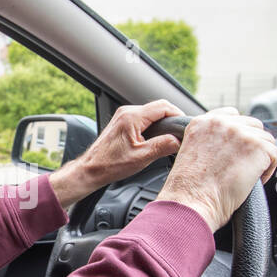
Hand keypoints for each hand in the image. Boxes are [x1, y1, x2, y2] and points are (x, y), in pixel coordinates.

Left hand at [48, 100, 187, 207]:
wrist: (91, 169)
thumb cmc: (110, 165)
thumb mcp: (142, 157)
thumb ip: (163, 146)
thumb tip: (178, 140)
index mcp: (132, 117)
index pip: (163, 107)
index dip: (178, 115)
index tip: (184, 126)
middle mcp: (127, 112)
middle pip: (158, 107)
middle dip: (171, 118)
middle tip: (180, 132)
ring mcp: (123, 116)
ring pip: (151, 113)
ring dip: (162, 122)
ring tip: (170, 136)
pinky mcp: (122, 122)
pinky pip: (143, 118)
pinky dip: (152, 125)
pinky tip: (156, 138)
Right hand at [155, 107, 276, 231]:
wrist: (191, 203)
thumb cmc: (188, 191)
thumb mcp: (190, 154)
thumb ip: (209, 142)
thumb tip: (230, 148)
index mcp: (202, 123)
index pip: (232, 116)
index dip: (239, 134)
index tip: (237, 150)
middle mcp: (221, 123)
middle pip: (253, 126)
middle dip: (252, 146)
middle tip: (243, 167)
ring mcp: (240, 133)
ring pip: (266, 140)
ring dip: (261, 159)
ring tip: (248, 176)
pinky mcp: (257, 147)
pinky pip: (275, 155)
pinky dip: (268, 171)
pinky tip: (253, 182)